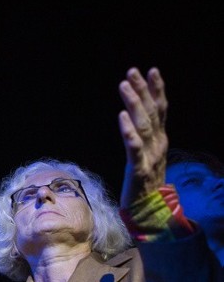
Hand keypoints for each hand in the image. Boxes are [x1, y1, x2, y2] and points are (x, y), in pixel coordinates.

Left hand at [118, 67, 168, 206]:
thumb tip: (136, 115)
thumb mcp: (146, 154)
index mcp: (159, 139)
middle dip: (142, 90)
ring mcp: (150, 156)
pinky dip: (128, 131)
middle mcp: (158, 144)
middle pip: (151, 112)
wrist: (149, 211)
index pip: (159, 110)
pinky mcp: (138, 170)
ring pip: (143, 125)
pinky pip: (134, 148)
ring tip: (125, 86)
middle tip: (132, 72)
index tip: (150, 70)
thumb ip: (144, 135)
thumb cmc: (144, 181)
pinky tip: (121, 117)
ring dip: (134, 104)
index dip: (156, 90)